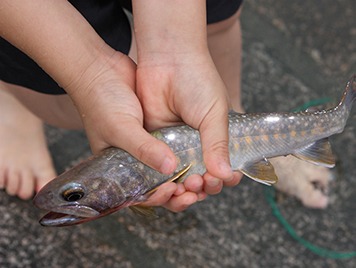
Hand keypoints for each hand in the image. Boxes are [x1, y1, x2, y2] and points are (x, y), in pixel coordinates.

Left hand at [136, 50, 241, 200]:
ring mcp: (173, 145)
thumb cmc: (198, 81)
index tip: (221, 181)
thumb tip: (226, 175)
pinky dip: (162, 178)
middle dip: (203, 187)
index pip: (223, 168)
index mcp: (215, 139)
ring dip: (183, 188)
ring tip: (185, 187)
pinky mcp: (154, 142)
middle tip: (200, 183)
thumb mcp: (215, 114)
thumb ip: (218, 144)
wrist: (167, 59)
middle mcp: (195, 145)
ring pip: (179, 177)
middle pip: (200, 178)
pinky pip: (157, 166)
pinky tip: (165, 184)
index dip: (223, 179)